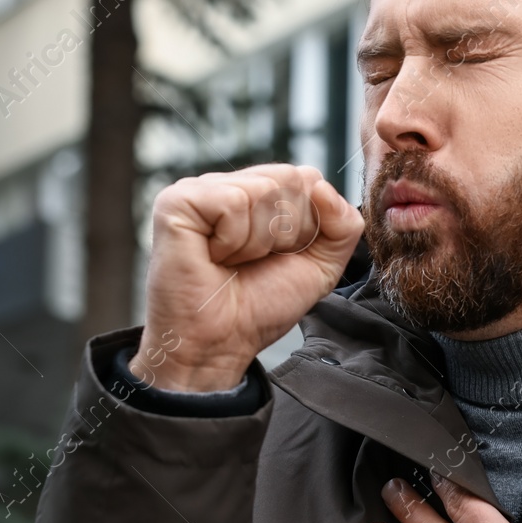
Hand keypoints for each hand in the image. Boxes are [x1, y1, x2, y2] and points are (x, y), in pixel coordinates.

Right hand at [131, 165, 364, 391]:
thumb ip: (343, 225)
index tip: (279, 257)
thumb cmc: (260, 306)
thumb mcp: (321, 266)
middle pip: (290, 179)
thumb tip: (321, 185)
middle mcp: (230, 184)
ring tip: (231, 261)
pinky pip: (233, 201)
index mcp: (259, 194)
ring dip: (258, 242)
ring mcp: (200, 188)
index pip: (308, 178)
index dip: (306, 226)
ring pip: (264, 190)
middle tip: (253, 262)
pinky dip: (233, 240)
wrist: (219, 344)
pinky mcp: (177, 200)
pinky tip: (213, 256)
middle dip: (285, 233)